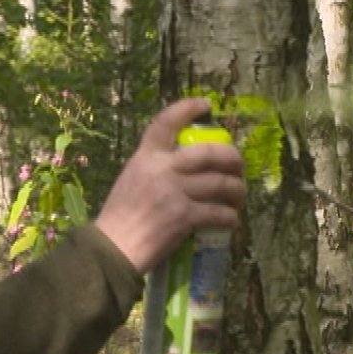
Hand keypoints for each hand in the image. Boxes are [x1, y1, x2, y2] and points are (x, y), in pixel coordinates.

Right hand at [93, 98, 247, 273]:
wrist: (113, 248)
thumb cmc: (119, 217)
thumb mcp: (131, 180)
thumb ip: (154, 168)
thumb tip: (183, 166)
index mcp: (145, 157)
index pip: (166, 123)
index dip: (188, 109)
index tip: (205, 105)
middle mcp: (162, 169)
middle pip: (209, 152)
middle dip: (232, 158)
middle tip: (238, 166)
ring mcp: (175, 192)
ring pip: (221, 183)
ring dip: (237, 190)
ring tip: (238, 196)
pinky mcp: (185, 217)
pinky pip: (219, 213)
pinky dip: (231, 218)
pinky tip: (231, 221)